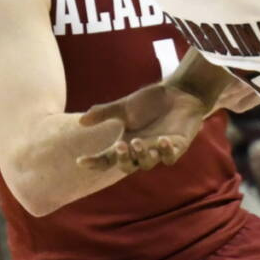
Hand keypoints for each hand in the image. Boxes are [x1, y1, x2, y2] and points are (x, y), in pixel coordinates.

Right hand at [78, 81, 208, 172]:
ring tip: (138, 142)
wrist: (179, 94)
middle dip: (122, 159)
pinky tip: (163, 140)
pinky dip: (166, 151)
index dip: (94, 162)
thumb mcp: (125, 107)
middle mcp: (141, 151)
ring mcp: (159, 151)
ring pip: (147, 163)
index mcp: (126, 143)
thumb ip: (105, 114)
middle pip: (127, 166)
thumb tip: (81, 121)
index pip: (107, 158)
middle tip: (119, 145)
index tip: (80, 161)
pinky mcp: (177, 146)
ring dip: (142, 155)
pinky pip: (170, 157)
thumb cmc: (151, 102)